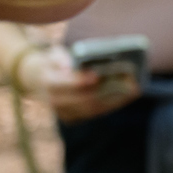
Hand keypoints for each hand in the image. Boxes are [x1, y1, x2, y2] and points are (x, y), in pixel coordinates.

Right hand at [17, 46, 140, 122]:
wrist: (40, 81)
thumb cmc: (55, 63)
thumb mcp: (54, 54)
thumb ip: (61, 58)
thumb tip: (70, 65)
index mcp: (48, 82)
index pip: (63, 83)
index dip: (79, 80)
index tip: (95, 75)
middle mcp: (54, 100)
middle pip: (83, 98)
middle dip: (105, 90)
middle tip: (125, 80)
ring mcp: (63, 112)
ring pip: (92, 108)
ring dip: (114, 99)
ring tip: (132, 87)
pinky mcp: (73, 118)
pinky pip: (95, 113)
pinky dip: (112, 104)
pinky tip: (127, 95)